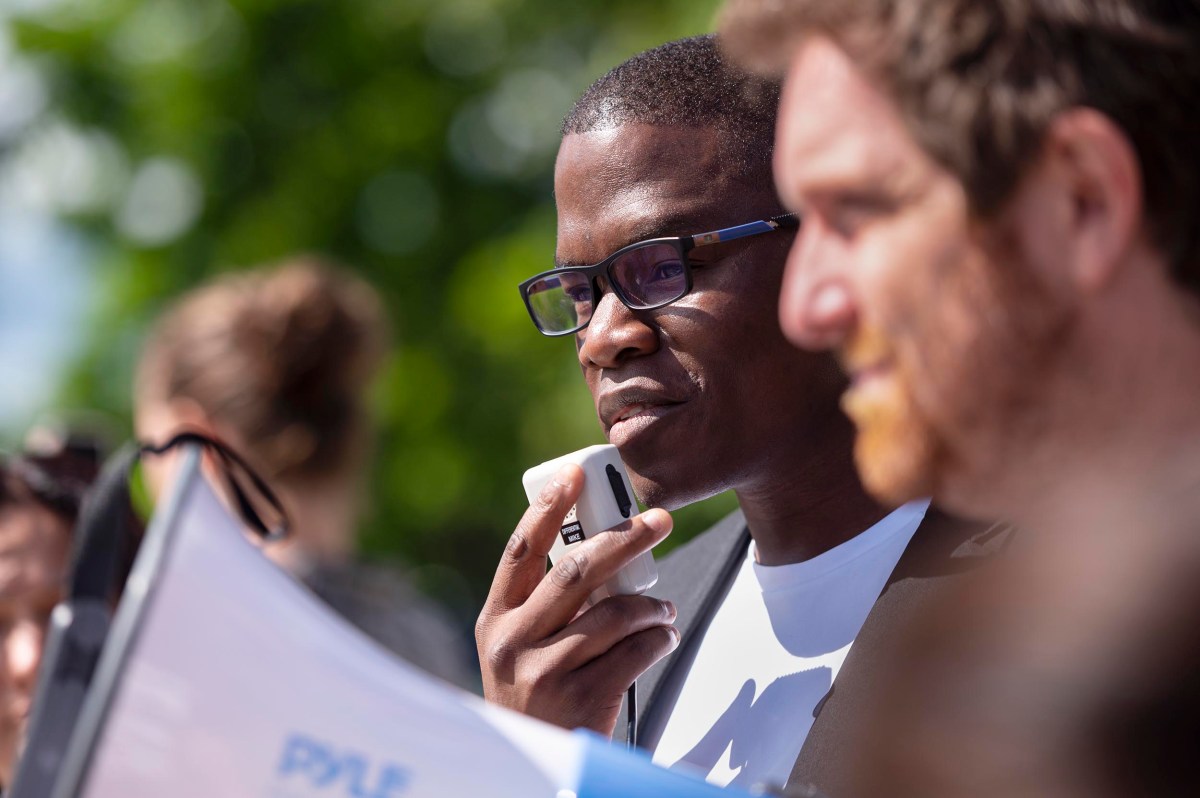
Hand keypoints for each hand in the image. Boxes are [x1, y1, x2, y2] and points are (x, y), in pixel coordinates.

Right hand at [476, 464, 678, 735]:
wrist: (534, 770)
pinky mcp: (581, 698)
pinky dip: (660, 637)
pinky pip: (636, 650)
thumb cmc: (536, 700)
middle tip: (658, 521)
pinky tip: (662, 638)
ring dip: (652, 606)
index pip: (520, 551)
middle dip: (624, 539)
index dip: (546, 508)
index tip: (574, 475)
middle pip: (575, 572)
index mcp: (497, 620)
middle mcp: (513, 643)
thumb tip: (603, 548)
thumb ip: (546, 606)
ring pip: (615, 613)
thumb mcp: (520, 650)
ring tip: (663, 610)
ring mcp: (545, 672)